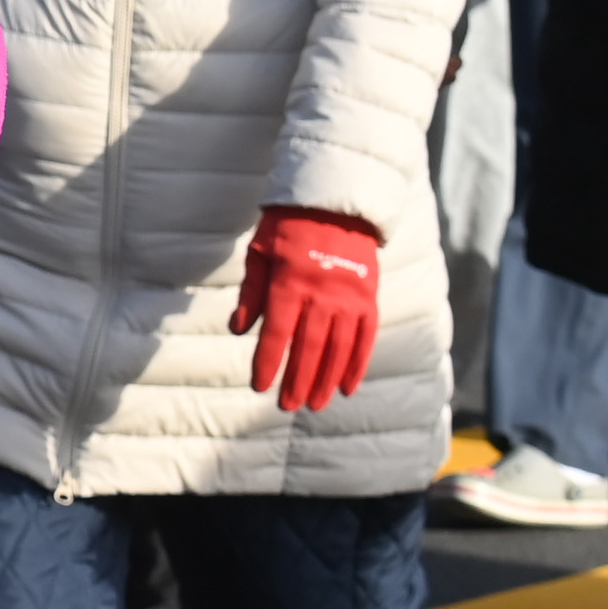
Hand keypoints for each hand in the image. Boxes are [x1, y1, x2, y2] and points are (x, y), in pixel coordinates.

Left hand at [228, 207, 382, 412]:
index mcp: (290, 282)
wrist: (335, 202)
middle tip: (288, 406)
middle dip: (297, 379)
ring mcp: (350, 297)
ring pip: (338, 347)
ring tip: (316, 404)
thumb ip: (251, 292)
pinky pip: (366, 337)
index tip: (260, 386)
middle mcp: (322, 294)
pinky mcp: (369, 297)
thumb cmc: (288, 226)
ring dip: (326, 379)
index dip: (268, 362)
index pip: (276, 333)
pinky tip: (348, 387)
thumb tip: (238, 329)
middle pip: (309, 346)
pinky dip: (357, 364)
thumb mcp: (259, 252)